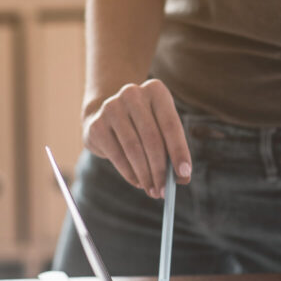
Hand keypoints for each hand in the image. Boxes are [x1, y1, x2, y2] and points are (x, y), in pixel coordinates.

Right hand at [83, 78, 189, 197]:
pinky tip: (138, 182)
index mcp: (155, 90)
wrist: (104, 114)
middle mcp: (132, 93)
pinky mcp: (96, 125)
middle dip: (160, 169)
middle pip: (151, 138)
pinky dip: (130, 173)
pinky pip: (117, 155)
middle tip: (165, 191)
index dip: (179, 151)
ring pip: (134, 148)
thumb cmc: (142, 124)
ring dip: (145, 175)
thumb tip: (182, 178)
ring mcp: (111, 107)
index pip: (170, 124)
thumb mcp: (160, 128)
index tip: (184, 174)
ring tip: (153, 190)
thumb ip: (172, 150)